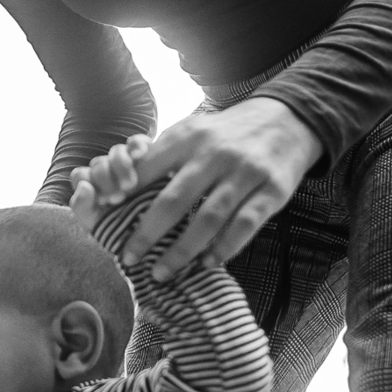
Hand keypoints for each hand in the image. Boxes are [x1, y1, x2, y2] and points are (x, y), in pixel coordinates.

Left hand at [69, 136, 149, 232]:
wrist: (158, 232)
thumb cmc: (127, 229)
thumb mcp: (101, 224)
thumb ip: (82, 207)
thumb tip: (84, 186)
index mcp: (94, 187)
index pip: (81, 175)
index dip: (86, 183)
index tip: (101, 200)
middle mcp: (109, 172)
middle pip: (98, 163)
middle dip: (104, 179)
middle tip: (118, 198)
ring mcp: (128, 161)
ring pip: (116, 152)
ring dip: (120, 166)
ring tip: (130, 185)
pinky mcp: (148, 153)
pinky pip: (138, 141)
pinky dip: (137, 146)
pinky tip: (140, 157)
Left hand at [81, 98, 321, 278]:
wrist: (286, 120)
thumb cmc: (225, 134)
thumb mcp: (192, 131)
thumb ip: (159, 155)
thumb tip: (117, 185)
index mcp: (188, 138)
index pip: (148, 169)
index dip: (124, 194)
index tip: (105, 217)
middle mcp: (215, 154)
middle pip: (174, 201)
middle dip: (147, 234)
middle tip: (128, 257)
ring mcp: (245, 173)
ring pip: (208, 219)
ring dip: (182, 251)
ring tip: (162, 272)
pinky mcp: (272, 190)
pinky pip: (244, 226)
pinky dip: (224, 249)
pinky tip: (206, 264)